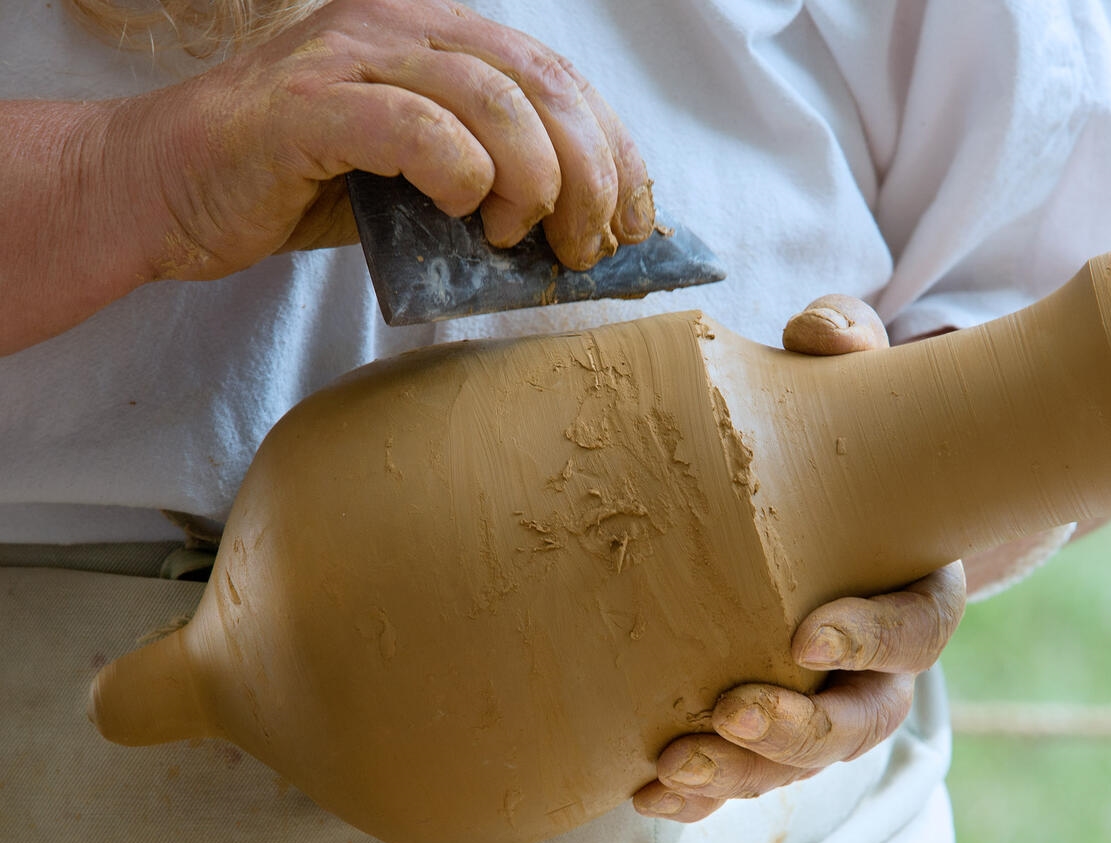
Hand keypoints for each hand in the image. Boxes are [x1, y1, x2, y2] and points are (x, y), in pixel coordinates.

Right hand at [112, 0, 651, 279]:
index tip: (636, 222)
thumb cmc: (297, 185)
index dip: (615, 151)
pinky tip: (465, 210)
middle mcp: (401, 25)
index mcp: (439, 34)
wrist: (168, 189)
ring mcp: (350, 56)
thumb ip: (490, 184)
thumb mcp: (416, 181)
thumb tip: (581, 233)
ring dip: (533, 178)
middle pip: (540, 84)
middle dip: (589, 174)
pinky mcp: (305, 105)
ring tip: (524, 234)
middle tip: (587, 244)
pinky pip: (412, 127)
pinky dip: (459, 172)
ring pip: (489, 98)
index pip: (559, 79)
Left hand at [632, 296, 967, 822]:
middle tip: (729, 713)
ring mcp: (824, 695)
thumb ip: (842, 346)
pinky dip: (700, 791)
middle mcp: (876, 657)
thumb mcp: (847, 374)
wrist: (816, 475)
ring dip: (740, 771)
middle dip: (798, 729)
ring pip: (800, 759)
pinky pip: (744, 771)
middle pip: (862, 720)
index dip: (872, 638)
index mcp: (913, 584)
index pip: (918, 630)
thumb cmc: (835, 425)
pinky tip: (645, 789)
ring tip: (670, 763)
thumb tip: (826, 332)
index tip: (807, 631)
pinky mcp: (768, 714)